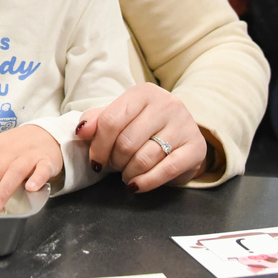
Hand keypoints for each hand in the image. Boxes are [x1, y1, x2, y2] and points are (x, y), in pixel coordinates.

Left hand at [0, 125, 61, 212]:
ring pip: (15, 171)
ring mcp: (30, 154)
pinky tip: (30, 188)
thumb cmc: (20, 145)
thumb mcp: (2, 148)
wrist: (48, 133)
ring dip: (4, 189)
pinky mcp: (47, 160)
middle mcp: (11, 149)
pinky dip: (36, 179)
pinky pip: (42, 170)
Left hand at [75, 82, 206, 191]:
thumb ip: (97, 120)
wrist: (182, 132)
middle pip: (126, 142)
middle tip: (114, 166)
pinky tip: (137, 185)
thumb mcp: (120, 116)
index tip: (95, 160)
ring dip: (129, 173)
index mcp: (144, 92)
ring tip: (126, 174)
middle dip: (114, 161)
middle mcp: (167, 104)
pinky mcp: (196, 148)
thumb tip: (81, 131)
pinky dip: (146, 182)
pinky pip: (166, 170)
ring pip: (144, 158)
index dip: (98, 146)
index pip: (111, 121)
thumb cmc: (144, 124)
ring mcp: (184, 125)